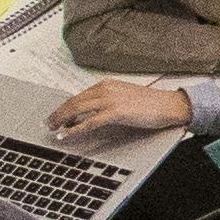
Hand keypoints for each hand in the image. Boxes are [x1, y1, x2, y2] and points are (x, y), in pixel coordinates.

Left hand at [44, 78, 195, 143]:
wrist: (171, 105)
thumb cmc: (152, 104)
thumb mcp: (126, 97)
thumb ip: (108, 101)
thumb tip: (91, 113)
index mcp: (108, 84)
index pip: (79, 96)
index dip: (64, 106)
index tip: (57, 115)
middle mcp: (106, 89)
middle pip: (74, 101)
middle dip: (58, 113)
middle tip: (49, 123)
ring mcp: (110, 100)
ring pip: (77, 110)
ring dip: (62, 120)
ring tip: (53, 129)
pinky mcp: (116, 112)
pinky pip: (89, 122)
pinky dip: (75, 129)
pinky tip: (66, 134)